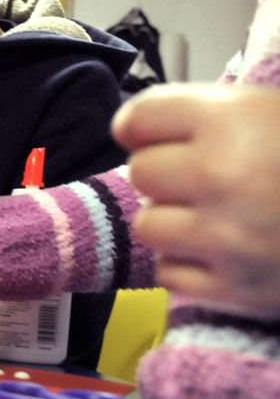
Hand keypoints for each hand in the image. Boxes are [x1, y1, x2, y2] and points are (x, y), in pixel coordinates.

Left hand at [113, 83, 279, 316]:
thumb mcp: (270, 112)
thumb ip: (207, 114)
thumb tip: (132, 129)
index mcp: (232, 119)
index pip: (138, 119)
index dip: (144, 127)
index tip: (155, 134)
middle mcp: (221, 174)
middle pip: (141, 172)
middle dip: (167, 174)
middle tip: (205, 177)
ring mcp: (226, 235)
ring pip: (149, 225)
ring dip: (176, 222)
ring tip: (218, 215)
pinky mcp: (235, 287)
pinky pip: (170, 273)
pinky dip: (190, 264)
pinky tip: (223, 251)